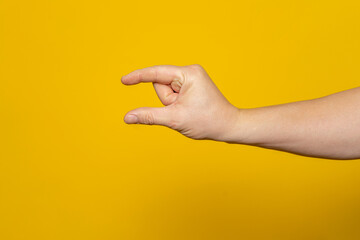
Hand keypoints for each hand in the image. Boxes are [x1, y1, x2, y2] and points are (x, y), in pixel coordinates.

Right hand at [121, 64, 239, 140]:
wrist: (228, 126)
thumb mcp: (175, 119)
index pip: (156, 73)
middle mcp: (190, 72)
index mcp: (188, 74)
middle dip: (166, 101)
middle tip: (181, 111)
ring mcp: (191, 79)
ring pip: (166, 91)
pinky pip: (173, 94)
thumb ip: (149, 116)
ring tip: (187, 111)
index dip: (138, 77)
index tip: (123, 80)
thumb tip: (128, 117)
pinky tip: (188, 110)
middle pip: (161, 85)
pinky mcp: (191, 86)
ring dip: (171, 104)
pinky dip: (175, 104)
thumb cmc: (207, 121)